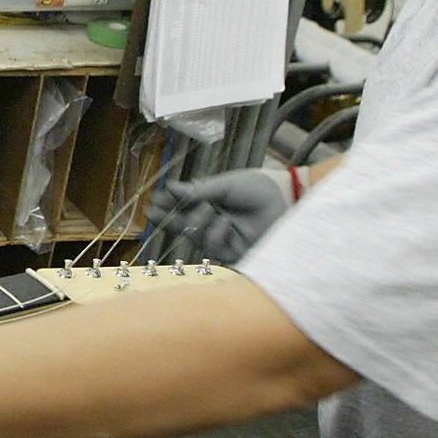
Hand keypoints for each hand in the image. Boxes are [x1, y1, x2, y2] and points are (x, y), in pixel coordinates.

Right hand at [146, 167, 295, 264]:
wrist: (284, 200)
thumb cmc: (258, 188)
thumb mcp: (225, 185)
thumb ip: (198, 191)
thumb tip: (172, 188)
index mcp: (210, 202)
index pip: (183, 206)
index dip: (168, 205)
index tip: (154, 200)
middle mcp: (214, 221)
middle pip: (184, 224)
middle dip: (168, 219)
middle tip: (153, 212)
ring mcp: (223, 237)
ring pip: (196, 237)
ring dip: (197, 223)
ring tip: (209, 209)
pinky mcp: (234, 252)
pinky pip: (214, 248)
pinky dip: (216, 234)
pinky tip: (225, 222)